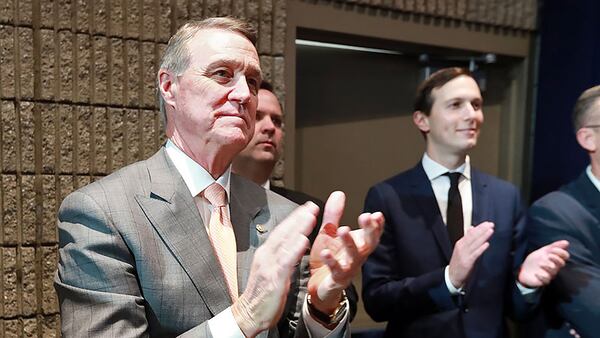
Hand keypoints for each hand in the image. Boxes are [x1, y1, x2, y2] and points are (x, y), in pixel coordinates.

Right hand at [232, 203, 317, 337]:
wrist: (249, 314)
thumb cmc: (261, 294)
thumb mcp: (270, 270)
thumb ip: (281, 256)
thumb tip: (295, 244)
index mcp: (265, 253)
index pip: (281, 231)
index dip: (294, 219)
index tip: (306, 209)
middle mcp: (265, 256)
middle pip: (283, 232)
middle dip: (298, 218)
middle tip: (311, 206)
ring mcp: (268, 266)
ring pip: (285, 242)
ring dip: (299, 227)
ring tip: (311, 216)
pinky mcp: (274, 278)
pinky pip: (285, 261)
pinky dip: (294, 249)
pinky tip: (303, 240)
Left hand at [307, 191, 383, 313]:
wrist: (319, 285)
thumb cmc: (328, 258)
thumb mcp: (329, 232)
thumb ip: (334, 214)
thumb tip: (339, 193)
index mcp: (357, 243)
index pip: (372, 233)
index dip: (377, 225)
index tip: (377, 214)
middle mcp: (357, 256)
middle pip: (368, 243)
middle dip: (369, 230)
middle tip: (366, 217)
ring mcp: (349, 268)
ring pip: (354, 256)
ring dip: (350, 242)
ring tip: (343, 229)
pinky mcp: (337, 279)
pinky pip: (336, 270)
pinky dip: (332, 261)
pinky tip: (325, 252)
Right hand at [448, 221, 493, 288]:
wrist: (452, 276)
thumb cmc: (458, 263)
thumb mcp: (461, 249)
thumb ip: (467, 239)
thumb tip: (471, 228)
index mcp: (460, 243)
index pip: (471, 233)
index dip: (479, 228)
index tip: (487, 223)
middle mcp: (462, 247)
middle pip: (473, 236)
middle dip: (482, 230)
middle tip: (491, 224)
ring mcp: (464, 254)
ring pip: (475, 243)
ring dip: (483, 236)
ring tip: (490, 231)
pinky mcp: (467, 262)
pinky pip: (475, 254)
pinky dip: (481, 248)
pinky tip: (486, 244)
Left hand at [518, 240, 569, 287]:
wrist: (525, 270)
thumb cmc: (536, 260)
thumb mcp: (543, 251)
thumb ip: (554, 246)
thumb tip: (566, 242)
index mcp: (555, 259)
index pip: (565, 256)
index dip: (561, 252)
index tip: (552, 249)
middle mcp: (554, 267)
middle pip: (561, 264)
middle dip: (556, 259)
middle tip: (548, 256)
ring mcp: (549, 274)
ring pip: (554, 272)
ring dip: (548, 267)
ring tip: (540, 264)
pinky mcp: (543, 281)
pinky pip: (546, 281)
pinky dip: (542, 277)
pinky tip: (536, 274)